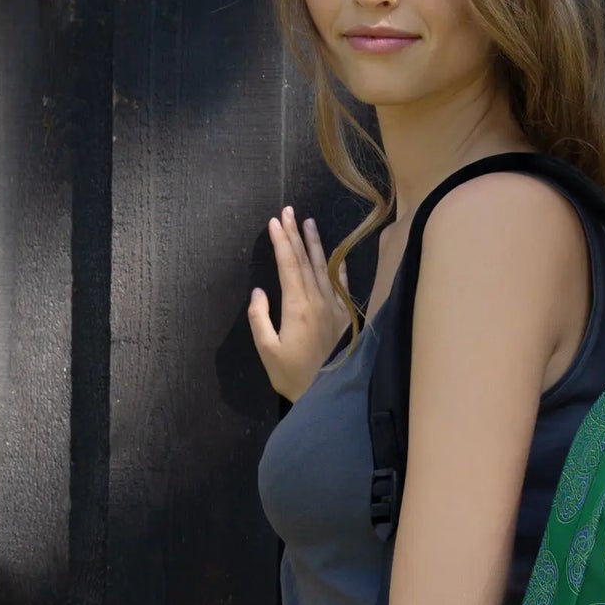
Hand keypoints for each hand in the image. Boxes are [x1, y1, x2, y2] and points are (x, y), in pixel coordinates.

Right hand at [249, 206, 351, 401]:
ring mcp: (334, 307)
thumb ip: (260, 318)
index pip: (288, 265)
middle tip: (289, 212)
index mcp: (296, 306)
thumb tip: (259, 292)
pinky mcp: (345, 316)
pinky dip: (337, 267)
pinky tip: (335, 255)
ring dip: (315, 244)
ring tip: (309, 223)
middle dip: (295, 234)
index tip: (275, 222)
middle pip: (305, 260)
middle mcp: (318, 301)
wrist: (330, 393)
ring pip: (324, 268)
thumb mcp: (267, 350)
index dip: (281, 241)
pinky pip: (340, 285)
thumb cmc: (292, 375)